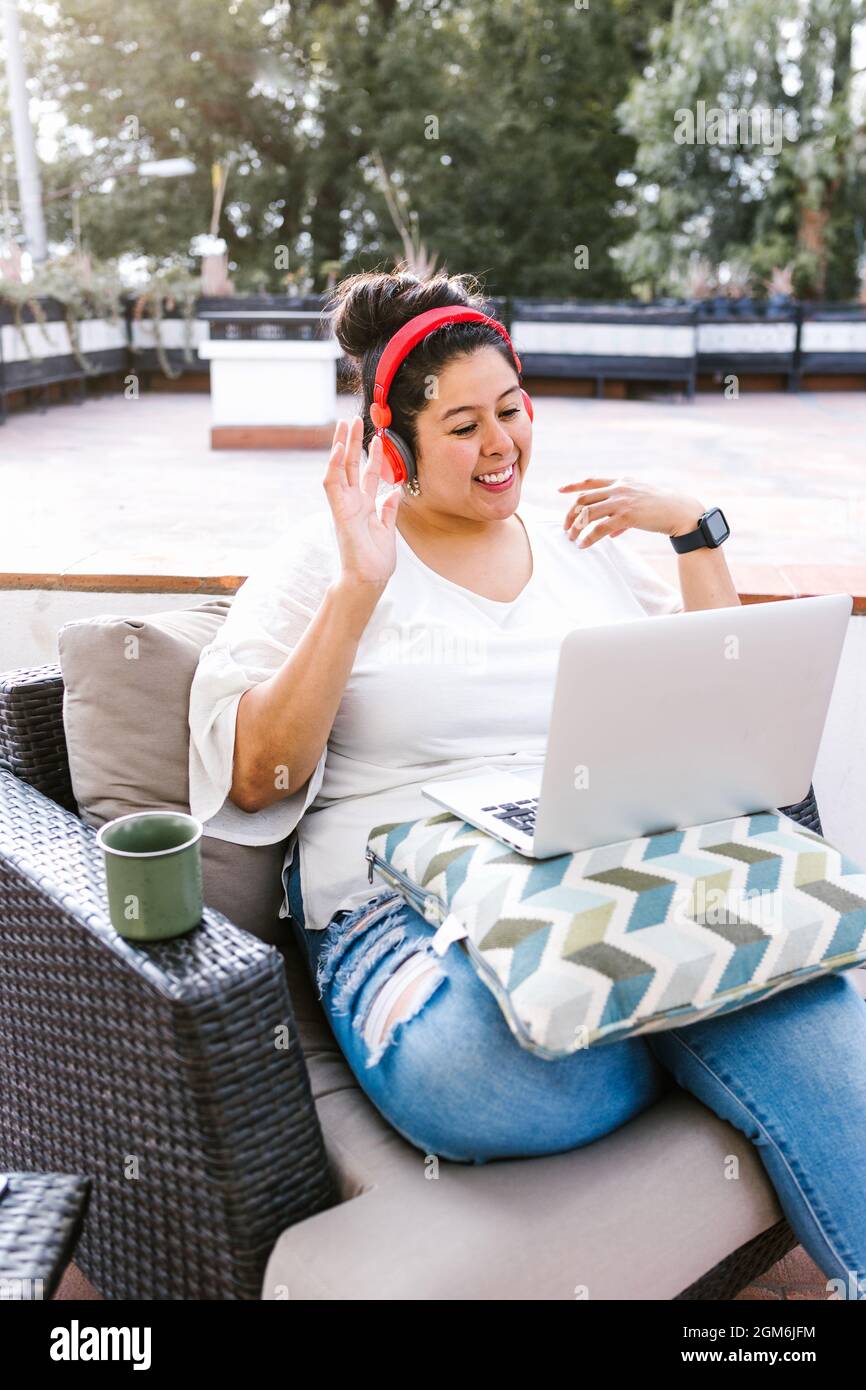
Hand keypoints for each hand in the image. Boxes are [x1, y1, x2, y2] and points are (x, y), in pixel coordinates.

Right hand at [323, 416, 399, 586]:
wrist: (368, 579)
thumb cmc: (375, 561)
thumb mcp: (388, 530)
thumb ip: (389, 509)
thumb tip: (395, 491)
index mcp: (365, 507)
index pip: (368, 475)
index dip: (372, 456)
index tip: (377, 437)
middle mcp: (352, 503)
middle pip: (351, 466)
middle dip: (352, 442)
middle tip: (352, 419)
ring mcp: (344, 506)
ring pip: (339, 469)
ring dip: (341, 446)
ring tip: (343, 425)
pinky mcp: (339, 512)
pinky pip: (333, 484)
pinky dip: (335, 465)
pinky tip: (339, 448)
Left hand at [558, 476, 705, 546]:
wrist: (680, 510)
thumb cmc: (661, 509)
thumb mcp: (640, 504)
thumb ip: (622, 515)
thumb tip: (610, 533)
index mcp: (622, 482)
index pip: (591, 481)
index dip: (573, 485)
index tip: (559, 489)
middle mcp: (619, 489)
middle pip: (584, 498)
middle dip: (571, 513)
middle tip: (565, 527)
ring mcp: (622, 501)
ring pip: (588, 513)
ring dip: (576, 527)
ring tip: (571, 538)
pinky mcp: (627, 516)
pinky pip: (600, 528)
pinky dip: (588, 538)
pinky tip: (583, 545)